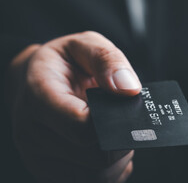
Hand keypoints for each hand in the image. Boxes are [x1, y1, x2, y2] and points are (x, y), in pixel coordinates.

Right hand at [8, 31, 140, 181]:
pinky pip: (88, 182)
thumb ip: (107, 60)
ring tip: (116, 134)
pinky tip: (108, 149)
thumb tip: (129, 90)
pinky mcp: (48, 170)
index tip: (128, 112)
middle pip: (93, 158)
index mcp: (40, 95)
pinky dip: (108, 170)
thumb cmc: (63, 62)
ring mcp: (38, 156)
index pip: (81, 126)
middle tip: (126, 123)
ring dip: (117, 159)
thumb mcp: (85, 44)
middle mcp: (32, 132)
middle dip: (121, 143)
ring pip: (94, 177)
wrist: (35, 78)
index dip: (114, 124)